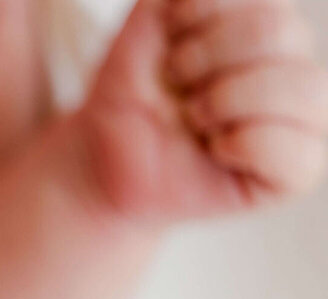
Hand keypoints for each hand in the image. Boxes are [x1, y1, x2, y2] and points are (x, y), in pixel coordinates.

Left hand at [82, 0, 327, 218]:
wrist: (101, 165)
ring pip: (305, 86)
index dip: (201, 12)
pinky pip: (300, 151)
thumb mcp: (144, 27)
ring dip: (225, 99)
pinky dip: (243, 144)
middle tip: (175, 82)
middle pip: (281, 32)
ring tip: (193, 117)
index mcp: (264, 23)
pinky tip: (215, 149)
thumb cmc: (127, 98)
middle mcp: (290, 66)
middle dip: (206, 56)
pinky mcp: (292, 174)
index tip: (168, 34)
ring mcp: (299, 119)